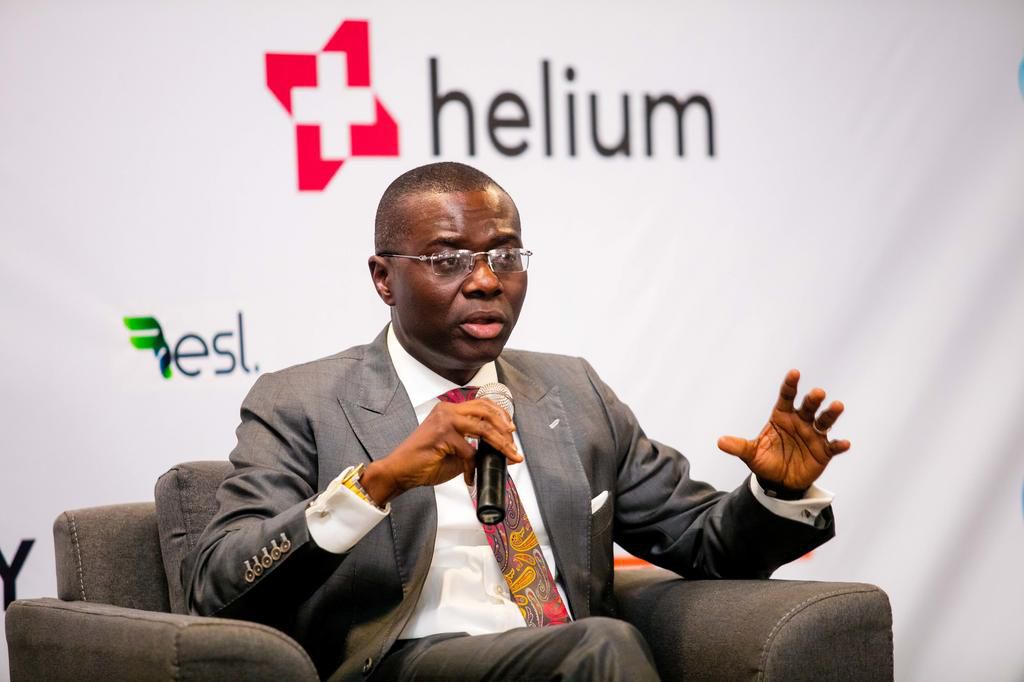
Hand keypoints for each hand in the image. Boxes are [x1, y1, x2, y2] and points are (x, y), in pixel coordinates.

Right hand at [361, 399, 520, 504]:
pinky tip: (470, 477)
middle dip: (505, 427)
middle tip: (513, 444)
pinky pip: (468, 451)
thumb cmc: (424, 461)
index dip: (501, 415)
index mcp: (450, 410)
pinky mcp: (442, 434)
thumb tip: (499, 450)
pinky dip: (472, 467)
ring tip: (509, 455)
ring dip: (500, 443)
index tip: (511, 430)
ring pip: (483, 427)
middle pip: (486, 410)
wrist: (400, 471)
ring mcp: (444, 420)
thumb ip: (474, 445)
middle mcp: (447, 410)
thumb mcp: (456, 451)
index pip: (482, 404)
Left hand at [717, 369, 850, 492]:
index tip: (794, 373)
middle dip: (813, 399)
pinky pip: (833, 446)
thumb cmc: (766, 461)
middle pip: (808, 406)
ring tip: (837, 406)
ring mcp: (814, 435)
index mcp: (782, 416)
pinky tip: (844, 443)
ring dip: (831, 414)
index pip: (786, 397)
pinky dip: (839, 444)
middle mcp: (800, 422)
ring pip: (824, 421)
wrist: (779, 482)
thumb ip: (739, 446)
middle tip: (818, 393)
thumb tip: (720, 442)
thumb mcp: (751, 454)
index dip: (790, 385)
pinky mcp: (824, 451)